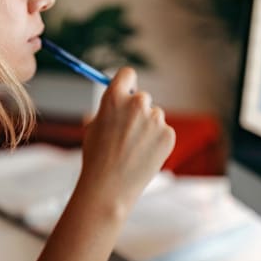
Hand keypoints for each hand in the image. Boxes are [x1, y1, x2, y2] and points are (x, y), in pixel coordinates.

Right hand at [77, 68, 175, 211]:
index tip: (127, 90)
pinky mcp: (168, 135)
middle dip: (137, 110)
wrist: (109, 186)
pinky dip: (157, 141)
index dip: (127, 83)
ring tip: (133, 149)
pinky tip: (143, 156)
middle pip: (142, 97)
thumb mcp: (92, 127)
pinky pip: (163, 132)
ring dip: (147, 127)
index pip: (127, 74)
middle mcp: (137, 104)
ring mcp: (155, 119)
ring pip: (154, 116)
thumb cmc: (96, 158)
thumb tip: (115, 103)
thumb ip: (106, 110)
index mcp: (114, 98)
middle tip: (129, 129)